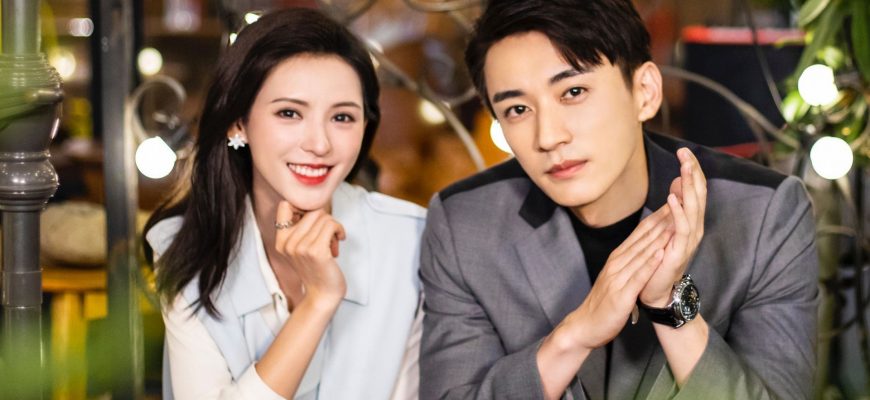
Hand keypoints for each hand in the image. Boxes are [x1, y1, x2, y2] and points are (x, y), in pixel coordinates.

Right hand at [274, 201, 347, 308]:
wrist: (322, 295)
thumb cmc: (317, 269)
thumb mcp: (300, 248)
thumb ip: (301, 228)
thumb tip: (315, 204)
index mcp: (281, 240)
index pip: (284, 206)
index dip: (303, 207)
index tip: (314, 220)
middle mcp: (288, 243)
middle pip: (312, 210)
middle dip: (325, 220)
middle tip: (328, 236)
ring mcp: (301, 247)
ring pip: (323, 216)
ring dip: (334, 226)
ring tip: (333, 241)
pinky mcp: (316, 251)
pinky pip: (331, 225)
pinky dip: (339, 230)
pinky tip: (339, 240)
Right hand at [558, 206, 672, 349]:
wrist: (584, 325)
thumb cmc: (603, 303)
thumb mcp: (616, 277)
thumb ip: (628, 263)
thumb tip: (644, 249)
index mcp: (617, 258)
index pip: (640, 233)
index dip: (657, 217)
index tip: (673, 203)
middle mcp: (617, 263)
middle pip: (643, 238)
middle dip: (662, 220)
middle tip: (679, 203)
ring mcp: (618, 278)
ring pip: (642, 254)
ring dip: (659, 237)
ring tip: (676, 222)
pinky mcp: (621, 294)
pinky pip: (638, 277)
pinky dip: (650, 265)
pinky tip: (661, 254)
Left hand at [639, 148, 706, 306]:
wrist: (655, 290)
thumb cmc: (660, 259)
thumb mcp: (667, 227)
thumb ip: (674, 207)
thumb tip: (677, 183)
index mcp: (690, 220)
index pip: (694, 190)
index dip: (691, 170)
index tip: (683, 150)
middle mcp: (694, 228)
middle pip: (697, 194)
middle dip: (692, 172)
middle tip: (685, 153)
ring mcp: (688, 240)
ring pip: (693, 208)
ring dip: (688, 187)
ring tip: (683, 168)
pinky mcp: (679, 251)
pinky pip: (681, 228)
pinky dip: (678, 211)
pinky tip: (672, 197)